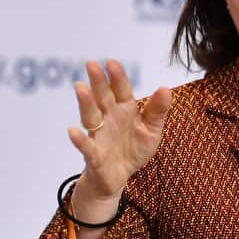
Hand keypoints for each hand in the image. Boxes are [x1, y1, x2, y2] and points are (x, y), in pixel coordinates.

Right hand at [66, 59, 171, 206]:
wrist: (120, 176)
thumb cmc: (134, 149)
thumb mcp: (152, 130)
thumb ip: (157, 111)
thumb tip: (165, 88)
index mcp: (124, 109)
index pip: (121, 90)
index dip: (117, 77)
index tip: (111, 62)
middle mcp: (108, 118)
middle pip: (102, 97)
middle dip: (98, 81)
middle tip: (91, 64)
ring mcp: (99, 135)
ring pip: (90, 116)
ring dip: (85, 103)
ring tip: (80, 88)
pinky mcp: (94, 155)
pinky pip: (86, 146)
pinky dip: (80, 140)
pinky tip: (73, 132)